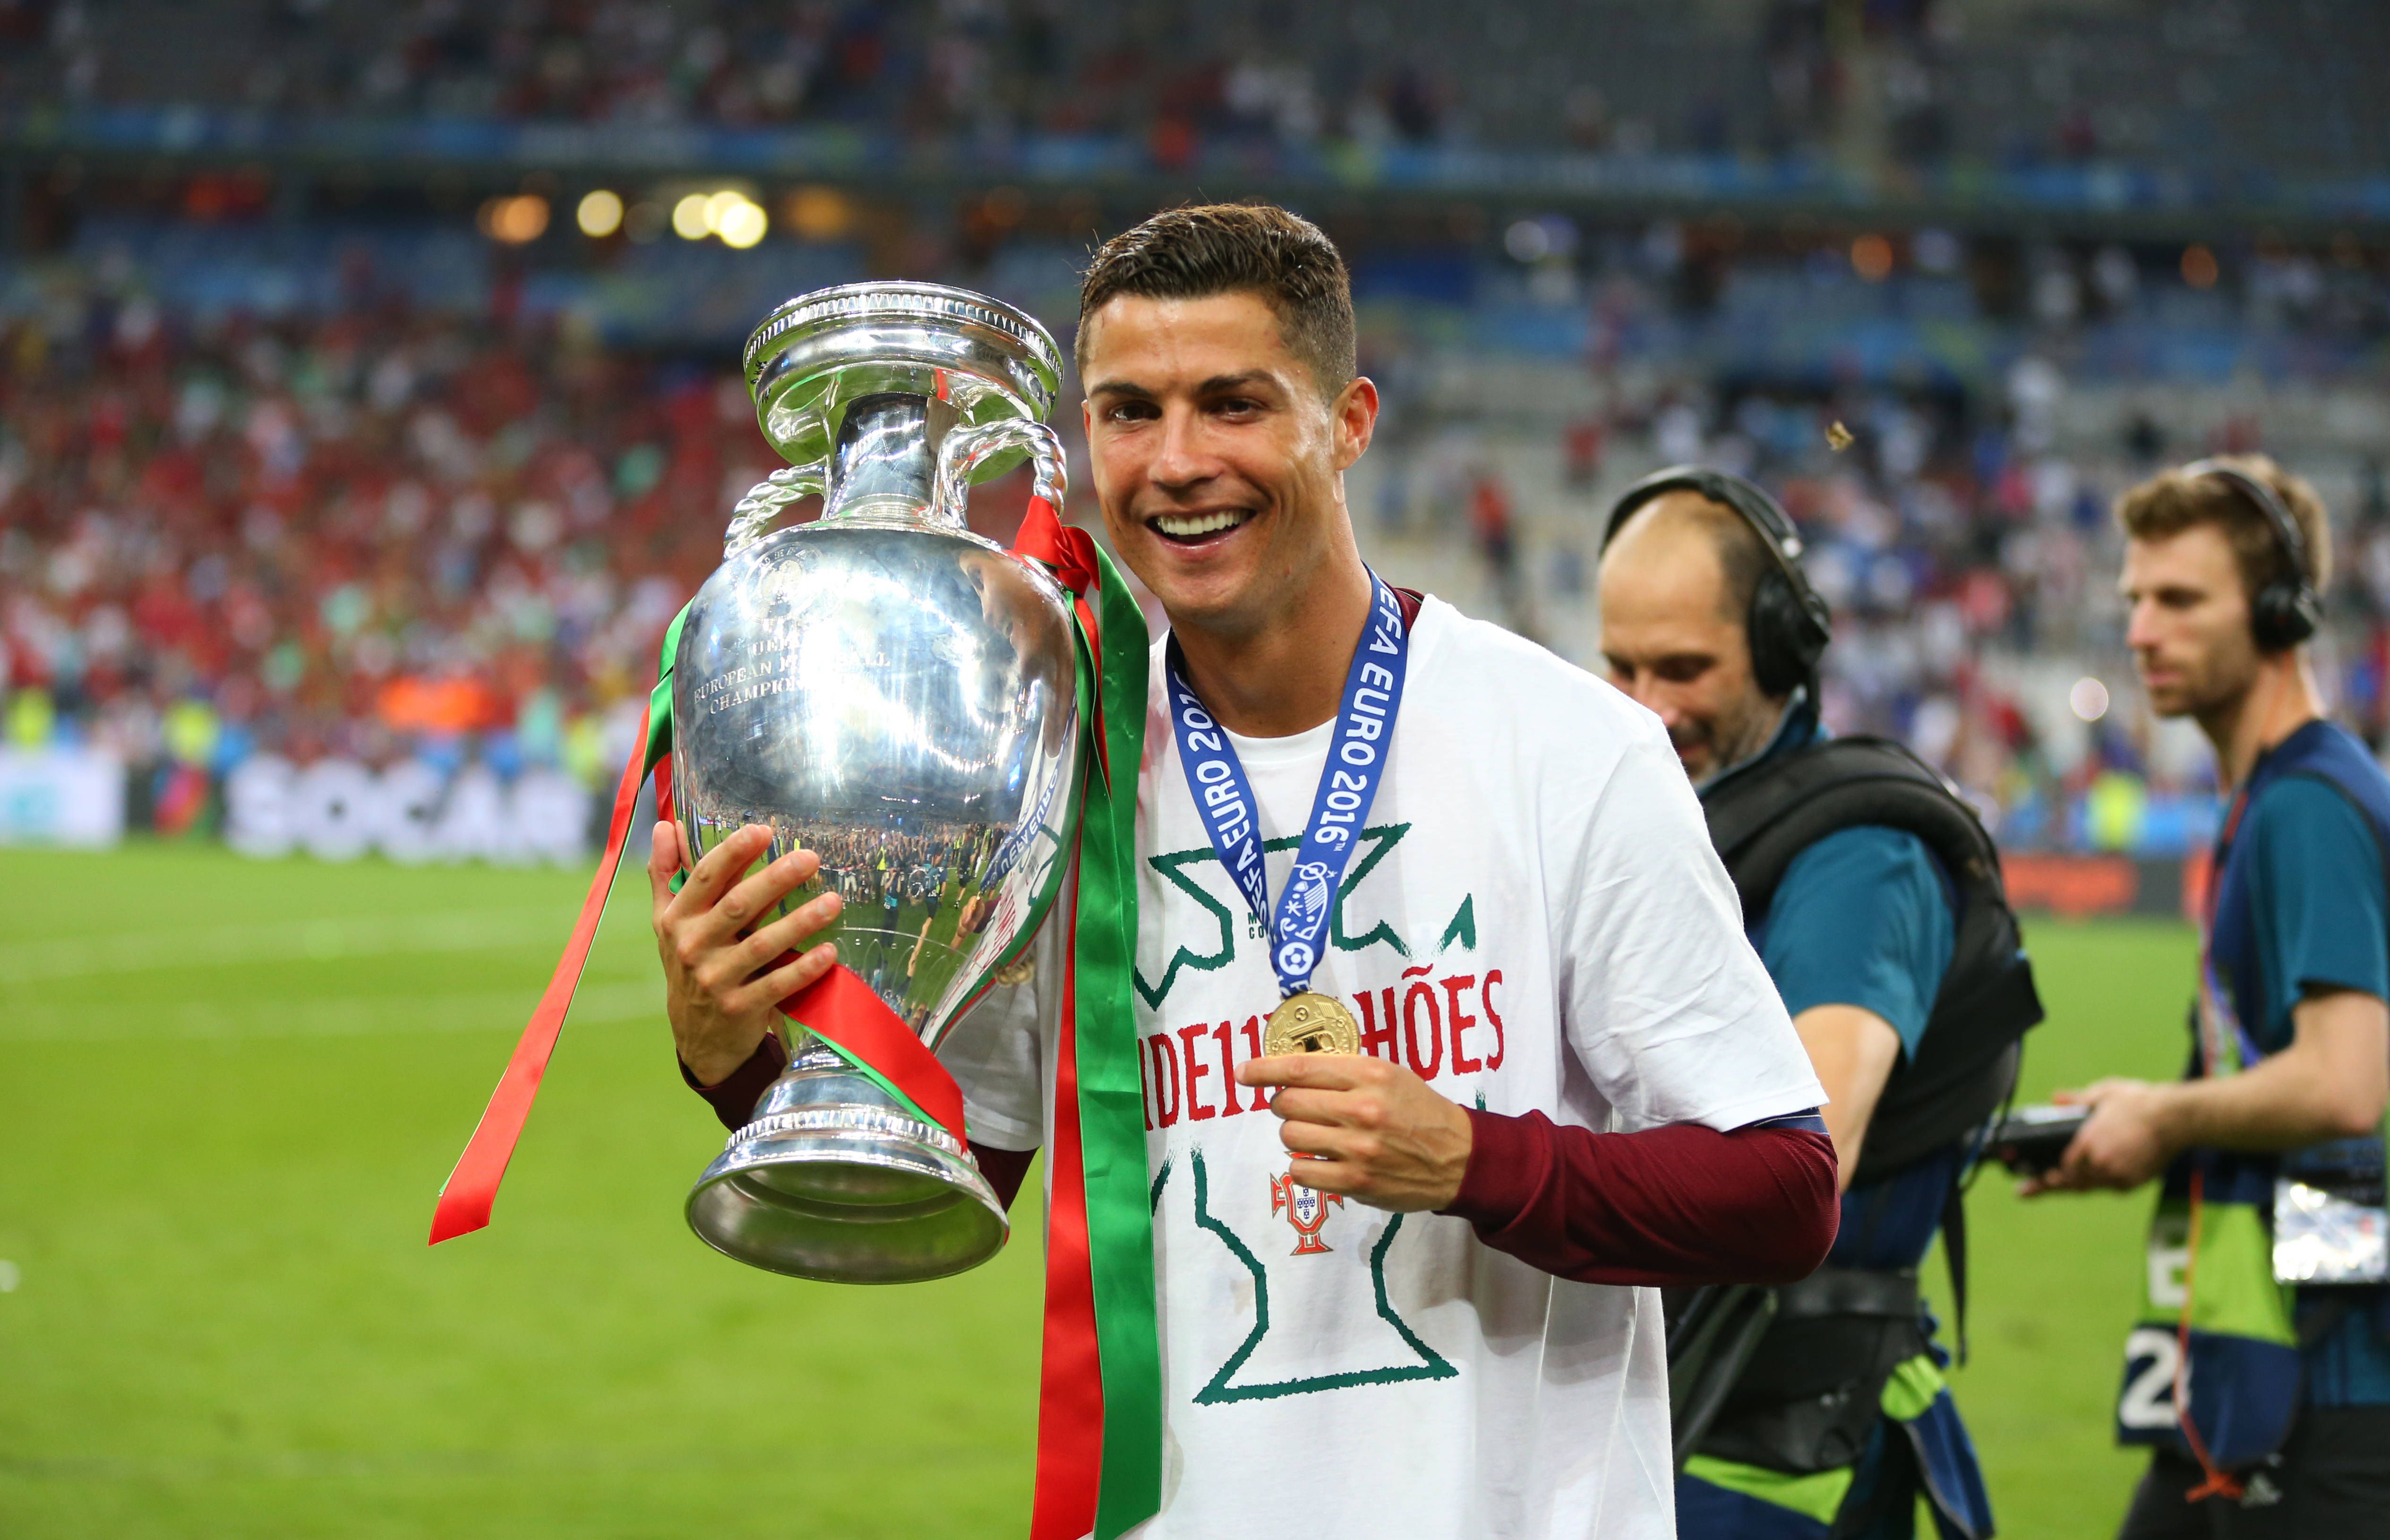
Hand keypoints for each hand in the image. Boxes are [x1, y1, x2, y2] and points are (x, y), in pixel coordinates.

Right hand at [648, 821, 842, 1085]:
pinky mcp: (740, 1008)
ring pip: (761, 945)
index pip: (705, 878)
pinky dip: (803, 968)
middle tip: (810, 858)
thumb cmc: (688, 965)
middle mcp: (692, 947)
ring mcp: (715, 980)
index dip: (733, 852)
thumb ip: (666, 873)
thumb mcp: (668, 922)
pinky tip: (829, 951)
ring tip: (833, 902)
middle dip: (775, 880)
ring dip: (799, 922)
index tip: (763, 830)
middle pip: (737, 906)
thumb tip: (666, 824)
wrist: (696, 1037)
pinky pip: (776, 985)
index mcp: (678, 919)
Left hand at [1236, 1054, 1473, 1211]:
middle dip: (1284, 1104)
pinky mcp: (1356, 1182)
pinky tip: (1321, 1160)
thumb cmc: (1419, 1110)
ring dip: (1293, 1135)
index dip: (1264, 1070)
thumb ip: (1344, 1071)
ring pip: (1289, 1137)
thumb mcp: (1389, 1075)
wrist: (1459, 1158)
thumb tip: (1291, 1072)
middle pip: (1288, 1103)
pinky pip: (1301, 1172)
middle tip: (1299, 1109)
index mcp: (1370, 1075)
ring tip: (1315, 1135)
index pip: (1301, 1068)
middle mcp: (1362, 1109)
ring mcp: (1358, 1149)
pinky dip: (1303, 1166)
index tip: (1244, 1074)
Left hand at [2020, 1078, 2178, 1195]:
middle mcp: (2100, 1162)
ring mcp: (2118, 1174)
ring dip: (2073, 1185)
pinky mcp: (2133, 1181)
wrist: (2175, 1119)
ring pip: (2090, 1186)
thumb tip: (2057, 1099)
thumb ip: (2079, 1099)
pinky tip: (2093, 1178)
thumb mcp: (2105, 1094)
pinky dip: (2102, 1182)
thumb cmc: (2140, 1103)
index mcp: (2088, 1141)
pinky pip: (2111, 1186)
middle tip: (2025, 1192)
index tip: (2031, 1177)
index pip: (2062, 1164)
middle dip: (2046, 1187)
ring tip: (2053, 1185)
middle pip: (2070, 1182)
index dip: (2046, 1172)